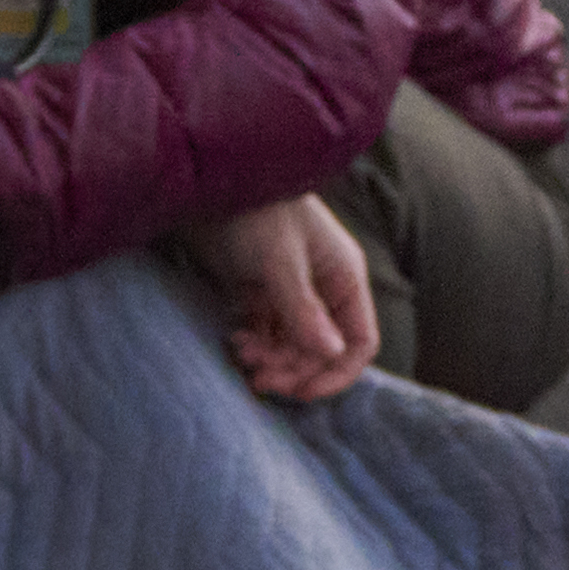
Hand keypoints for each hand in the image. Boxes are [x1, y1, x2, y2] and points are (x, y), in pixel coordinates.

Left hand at [181, 192, 379, 403]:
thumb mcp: (280, 259)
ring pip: (291, 345)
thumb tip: (330, 354)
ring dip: (270, 358)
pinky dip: (254, 343)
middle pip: (321, 350)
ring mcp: (291, 290)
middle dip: (293, 368)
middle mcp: (323, 287)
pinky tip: (234, 340)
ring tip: (241, 353)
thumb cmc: (255, 208)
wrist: (209, 178)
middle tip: (258, 377)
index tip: (301, 392)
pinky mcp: (258, 290)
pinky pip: (266, 332)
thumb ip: (303, 308)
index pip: (359, 342)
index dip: (336, 373)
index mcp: (344, 278)